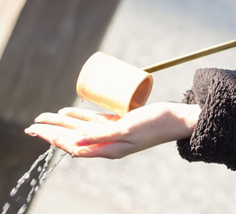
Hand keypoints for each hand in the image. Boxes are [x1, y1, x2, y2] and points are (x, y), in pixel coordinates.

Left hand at [24, 102, 200, 158]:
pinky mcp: (120, 123)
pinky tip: (68, 112)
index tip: (37, 130)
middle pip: (72, 136)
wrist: (177, 119)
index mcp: (108, 149)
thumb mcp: (126, 130)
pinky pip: (94, 120)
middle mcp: (108, 143)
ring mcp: (113, 132)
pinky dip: (80, 116)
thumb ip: (101, 136)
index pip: (72, 144)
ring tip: (44, 118)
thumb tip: (73, 144)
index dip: (52, 137)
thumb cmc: (155, 124)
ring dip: (61, 123)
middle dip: (51, 130)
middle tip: (32, 125)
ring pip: (80, 127)